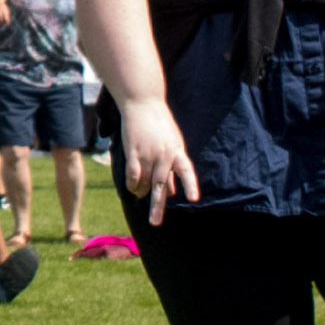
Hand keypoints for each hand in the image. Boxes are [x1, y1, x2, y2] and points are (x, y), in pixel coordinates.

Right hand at [116, 94, 200, 216]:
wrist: (142, 102)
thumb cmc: (158, 124)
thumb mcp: (172, 143)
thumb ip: (172, 167)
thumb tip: (171, 192)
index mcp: (178, 151)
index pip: (186, 171)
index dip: (189, 185)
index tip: (193, 199)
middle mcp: (165, 154)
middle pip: (161, 185)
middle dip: (157, 206)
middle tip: (154, 222)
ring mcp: (149, 153)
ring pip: (145, 182)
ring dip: (142, 192)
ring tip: (141, 194)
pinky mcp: (134, 151)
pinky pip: (132, 175)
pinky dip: (132, 185)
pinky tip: (133, 188)